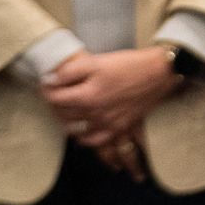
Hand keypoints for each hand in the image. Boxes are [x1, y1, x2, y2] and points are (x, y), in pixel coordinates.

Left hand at [41, 48, 180, 148]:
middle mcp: (95, 115)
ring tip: (67, 112)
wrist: (159, 73)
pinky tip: (83, 133)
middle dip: (55, 105)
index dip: (46, 89)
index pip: (55, 98)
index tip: (46, 84)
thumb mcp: (97, 61)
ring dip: (67, 123)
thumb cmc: (128, 65)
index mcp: (87, 96)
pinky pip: (96, 143)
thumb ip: (69, 72)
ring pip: (76, 131)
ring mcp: (107, 125)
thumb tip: (50, 81)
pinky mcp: (119, 129)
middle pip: (64, 115)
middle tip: (55, 95)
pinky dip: (85, 139)